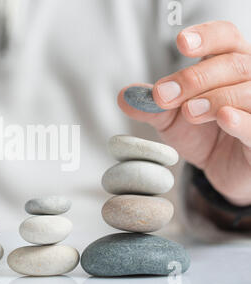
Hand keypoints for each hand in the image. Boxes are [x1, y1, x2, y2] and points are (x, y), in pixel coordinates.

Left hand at [118, 21, 250, 205]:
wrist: (220, 167)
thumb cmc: (202, 133)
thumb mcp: (170, 117)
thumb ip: (151, 105)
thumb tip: (124, 97)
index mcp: (228, 64)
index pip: (225, 37)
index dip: (206, 37)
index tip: (181, 43)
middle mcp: (250, 80)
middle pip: (232, 64)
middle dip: (194, 78)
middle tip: (163, 95)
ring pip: (248, 90)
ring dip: (214, 98)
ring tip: (188, 111)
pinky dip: (240, 120)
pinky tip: (224, 117)